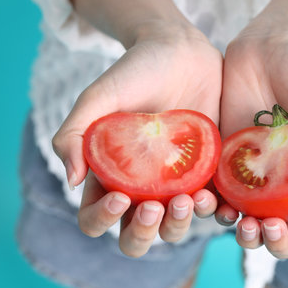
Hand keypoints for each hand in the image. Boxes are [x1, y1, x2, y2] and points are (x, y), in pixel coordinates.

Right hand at [52, 18, 221, 256]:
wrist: (181, 53)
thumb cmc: (135, 73)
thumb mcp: (97, 97)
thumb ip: (73, 134)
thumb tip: (71, 180)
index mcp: (110, 176)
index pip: (96, 217)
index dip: (103, 218)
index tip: (120, 196)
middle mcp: (142, 186)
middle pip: (138, 234)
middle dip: (144, 233)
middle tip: (155, 207)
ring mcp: (176, 182)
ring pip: (174, 227)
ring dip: (179, 225)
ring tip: (190, 199)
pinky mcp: (208, 172)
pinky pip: (211, 206)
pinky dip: (214, 213)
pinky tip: (216, 200)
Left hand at [217, 9, 287, 258]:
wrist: (267, 49)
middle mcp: (287, 187)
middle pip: (285, 235)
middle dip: (277, 241)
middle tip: (267, 224)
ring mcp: (254, 179)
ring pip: (248, 225)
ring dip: (244, 234)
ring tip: (239, 220)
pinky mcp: (224, 165)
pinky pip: (218, 197)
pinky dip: (213, 207)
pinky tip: (210, 201)